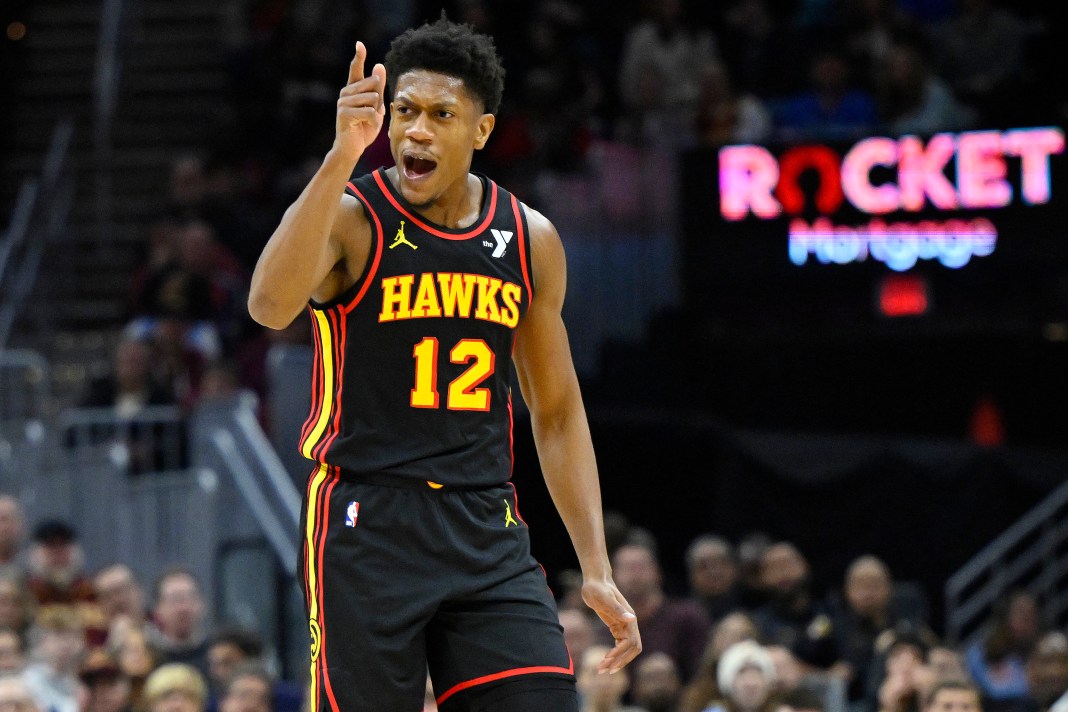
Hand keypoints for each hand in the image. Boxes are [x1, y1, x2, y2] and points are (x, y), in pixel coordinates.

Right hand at [334, 41, 386, 162]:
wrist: (352, 147)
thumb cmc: (364, 127)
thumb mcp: (376, 107)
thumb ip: (378, 88)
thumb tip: (379, 65)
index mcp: (353, 89)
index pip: (356, 69)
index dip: (359, 56)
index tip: (359, 44)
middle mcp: (346, 93)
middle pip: (373, 85)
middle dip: (379, 101)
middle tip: (373, 114)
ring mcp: (343, 102)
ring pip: (372, 98)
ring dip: (376, 112)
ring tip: (368, 121)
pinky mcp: (345, 113)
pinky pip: (369, 111)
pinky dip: (373, 120)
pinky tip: (366, 125)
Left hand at [581, 577, 641, 673]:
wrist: (595, 580)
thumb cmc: (598, 588)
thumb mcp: (605, 598)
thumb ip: (618, 609)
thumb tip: (632, 619)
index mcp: (630, 619)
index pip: (632, 642)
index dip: (621, 652)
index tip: (607, 658)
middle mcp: (630, 624)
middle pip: (632, 649)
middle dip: (620, 661)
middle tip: (604, 671)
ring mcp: (624, 626)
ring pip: (626, 649)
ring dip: (616, 661)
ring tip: (601, 669)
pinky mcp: (617, 626)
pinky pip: (619, 645)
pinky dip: (614, 654)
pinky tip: (604, 659)